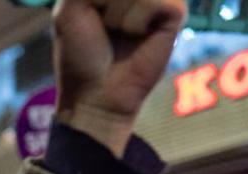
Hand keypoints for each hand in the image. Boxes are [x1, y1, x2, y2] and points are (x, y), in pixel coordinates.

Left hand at [53, 0, 185, 154]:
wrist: (96, 92)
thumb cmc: (80, 52)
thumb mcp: (71, 6)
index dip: (99, 0)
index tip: (92, 10)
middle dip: (103, 0)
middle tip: (101, 22)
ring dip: (116, 13)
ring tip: (117, 30)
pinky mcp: (176, 11)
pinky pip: (155, 1)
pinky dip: (135, 21)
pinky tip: (137, 35)